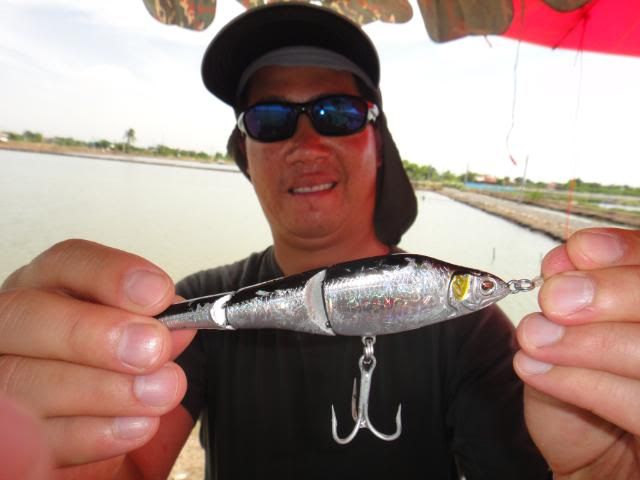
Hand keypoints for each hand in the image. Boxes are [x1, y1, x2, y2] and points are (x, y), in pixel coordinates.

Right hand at [0, 239, 195, 468]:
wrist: (96, 430)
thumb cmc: (114, 373)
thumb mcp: (140, 343)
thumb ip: (158, 330)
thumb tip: (178, 326)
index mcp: (47, 290)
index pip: (66, 262)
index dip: (111, 274)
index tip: (158, 293)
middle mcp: (13, 329)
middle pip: (29, 315)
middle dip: (96, 333)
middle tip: (154, 349)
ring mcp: (0, 380)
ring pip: (25, 380)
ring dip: (105, 390)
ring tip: (160, 392)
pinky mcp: (6, 439)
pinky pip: (33, 439)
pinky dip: (92, 434)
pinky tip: (135, 426)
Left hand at [513, 228, 639, 477]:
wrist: (592, 462)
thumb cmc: (590, 398)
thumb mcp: (574, 335)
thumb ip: (576, 295)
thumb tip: (563, 261)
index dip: (628, 252)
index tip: (578, 251)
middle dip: (611, 293)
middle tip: (556, 299)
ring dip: (589, 342)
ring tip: (536, 339)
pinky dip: (584, 383)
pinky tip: (540, 369)